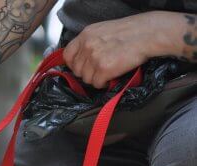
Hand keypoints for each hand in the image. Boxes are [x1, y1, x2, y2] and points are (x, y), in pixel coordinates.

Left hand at [63, 11, 180, 88]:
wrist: (147, 34)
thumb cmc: (130, 32)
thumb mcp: (103, 31)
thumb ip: (89, 42)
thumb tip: (81, 58)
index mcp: (85, 35)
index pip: (67, 55)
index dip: (73, 64)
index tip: (81, 67)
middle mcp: (87, 46)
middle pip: (77, 70)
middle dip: (87, 73)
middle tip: (98, 70)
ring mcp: (94, 58)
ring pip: (86, 79)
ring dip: (96, 79)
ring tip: (107, 72)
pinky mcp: (104, 69)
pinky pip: (97, 84)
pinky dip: (104, 83)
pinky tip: (111, 77)